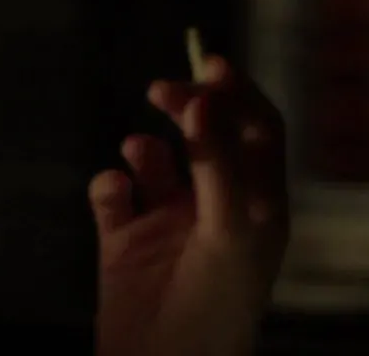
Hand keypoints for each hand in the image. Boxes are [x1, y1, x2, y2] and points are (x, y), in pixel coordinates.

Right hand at [90, 56, 288, 355]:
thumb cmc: (219, 303)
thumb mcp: (233, 228)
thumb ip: (217, 162)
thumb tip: (205, 98)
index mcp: (258, 200)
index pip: (257, 129)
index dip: (238, 93)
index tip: (211, 64)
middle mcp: (215, 203)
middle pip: (205, 133)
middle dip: (187, 105)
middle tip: (162, 89)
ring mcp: (169, 221)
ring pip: (153, 160)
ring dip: (145, 148)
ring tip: (138, 153)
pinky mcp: (124, 242)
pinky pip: (113, 194)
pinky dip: (110, 184)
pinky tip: (113, 193)